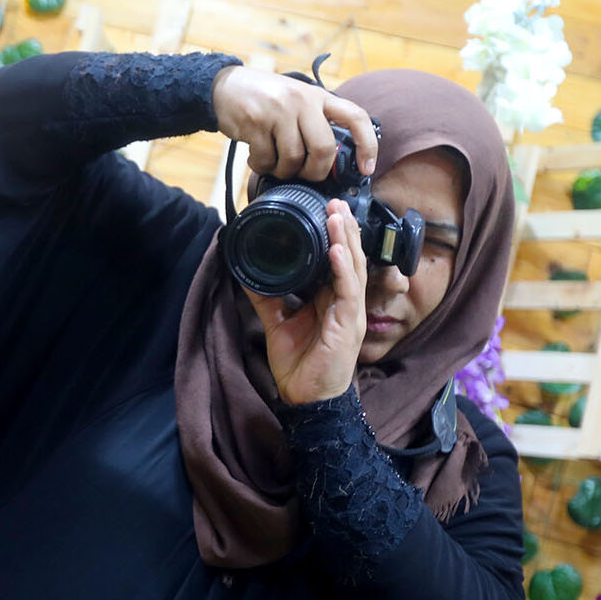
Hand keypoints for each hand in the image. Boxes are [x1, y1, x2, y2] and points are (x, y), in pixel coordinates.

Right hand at [210, 65, 377, 180]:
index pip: (355, 117)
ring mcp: (278, 111)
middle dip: (315, 171)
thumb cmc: (264, 98)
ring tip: (274, 165)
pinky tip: (256, 158)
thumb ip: (315, 121)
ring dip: (283, 171)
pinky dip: (261, 167)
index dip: (367, 145)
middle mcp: (302, 101)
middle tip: (304, 174)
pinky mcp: (255, 122)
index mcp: (318, 96)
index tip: (366, 168)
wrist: (224, 86)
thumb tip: (332, 160)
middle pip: (324, 149)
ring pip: (293, 159)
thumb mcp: (296, 99)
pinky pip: (266, 159)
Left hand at [243, 200, 366, 405]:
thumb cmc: (299, 363)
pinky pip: (349, 292)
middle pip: (351, 257)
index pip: (339, 260)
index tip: (327, 209)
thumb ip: (266, 297)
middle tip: (335, 201)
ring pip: (354, 268)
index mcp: (332, 299)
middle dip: (345, 228)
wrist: (305, 398)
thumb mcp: (277, 322)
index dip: (336, 235)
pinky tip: (337, 250)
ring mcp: (351, 313)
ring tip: (338, 215)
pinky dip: (343, 269)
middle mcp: (346, 302)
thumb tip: (246, 273)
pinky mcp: (349, 326)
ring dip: (346, 240)